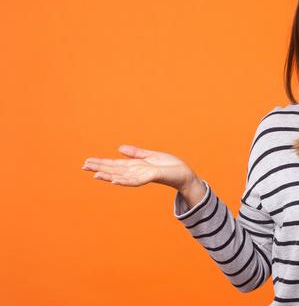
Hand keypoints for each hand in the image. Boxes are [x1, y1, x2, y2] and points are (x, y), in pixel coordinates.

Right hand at [81, 145, 196, 189]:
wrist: (183, 173)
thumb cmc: (169, 166)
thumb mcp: (150, 156)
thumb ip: (135, 153)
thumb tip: (119, 148)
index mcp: (135, 166)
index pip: (115, 164)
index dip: (101, 162)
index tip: (87, 161)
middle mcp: (136, 172)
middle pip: (114, 170)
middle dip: (99, 167)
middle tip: (83, 166)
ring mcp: (142, 176)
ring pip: (121, 176)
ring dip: (107, 175)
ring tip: (95, 174)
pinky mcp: (150, 177)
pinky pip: (135, 179)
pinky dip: (123, 180)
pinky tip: (113, 180)